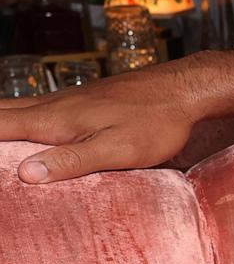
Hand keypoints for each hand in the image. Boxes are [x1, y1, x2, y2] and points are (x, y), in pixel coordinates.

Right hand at [0, 50, 233, 183]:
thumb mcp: (119, 149)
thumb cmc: (158, 121)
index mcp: (53, 120)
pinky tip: (15, 131)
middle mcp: (50, 107)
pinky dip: (10, 120)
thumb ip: (72, 161)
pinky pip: (31, 111)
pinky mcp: (78, 105)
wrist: (186, 89)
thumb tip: (23, 175)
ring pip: (12, 111)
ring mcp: (63, 103)